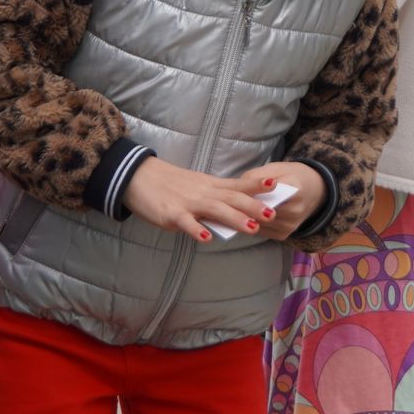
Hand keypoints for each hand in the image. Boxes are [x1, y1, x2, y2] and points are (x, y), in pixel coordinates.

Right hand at [122, 156, 273, 242]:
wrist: (137, 175)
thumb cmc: (168, 184)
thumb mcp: (195, 187)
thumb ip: (214, 200)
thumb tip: (234, 216)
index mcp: (210, 186)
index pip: (237, 185)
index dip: (256, 186)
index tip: (276, 184)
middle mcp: (203, 193)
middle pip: (232, 199)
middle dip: (253, 206)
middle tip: (273, 214)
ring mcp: (188, 203)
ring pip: (215, 210)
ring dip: (234, 219)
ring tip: (252, 228)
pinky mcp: (171, 213)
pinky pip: (186, 222)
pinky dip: (195, 230)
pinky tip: (206, 238)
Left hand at [235, 162, 327, 240]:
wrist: (315, 191)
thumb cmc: (293, 176)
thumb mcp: (276, 168)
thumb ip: (256, 177)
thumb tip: (235, 189)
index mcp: (295, 189)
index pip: (265, 195)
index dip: (246, 196)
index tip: (229, 194)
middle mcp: (295, 211)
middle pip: (259, 212)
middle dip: (241, 208)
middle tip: (223, 203)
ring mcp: (290, 226)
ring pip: (257, 224)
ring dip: (242, 218)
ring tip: (228, 210)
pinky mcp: (284, 235)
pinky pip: (259, 231)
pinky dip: (249, 224)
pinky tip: (240, 217)